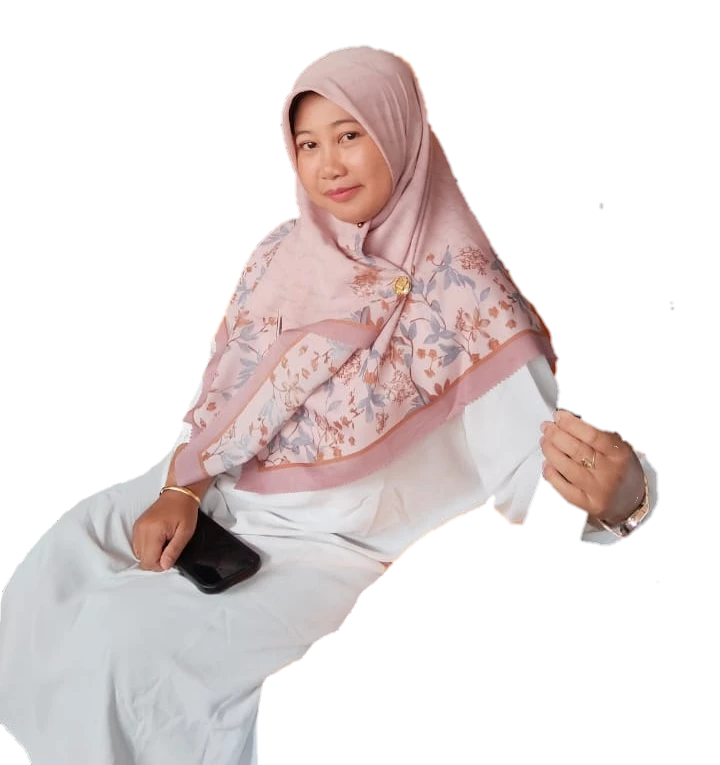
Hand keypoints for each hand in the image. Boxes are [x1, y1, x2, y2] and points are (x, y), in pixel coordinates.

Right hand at [131, 491, 198, 571]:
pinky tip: (159, 541)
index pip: (149, 562)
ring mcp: (137, 528)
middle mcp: (141, 530)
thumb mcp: (185, 533)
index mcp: (153, 531)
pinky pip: (138, 546)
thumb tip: (164, 566)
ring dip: (152, 554)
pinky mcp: (137, 527)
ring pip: (139, 554)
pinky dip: (148, 548)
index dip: (161, 565)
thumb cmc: (184, 510)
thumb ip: (174, 551)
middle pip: (142, 560)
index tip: (170, 557)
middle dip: (156, 560)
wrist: (179, 494)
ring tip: (165, 543)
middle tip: (169, 550)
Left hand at [540, 409, 644, 525]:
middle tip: (547, 427)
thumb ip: (595, 434)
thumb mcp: (617, 447)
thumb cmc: (620, 469)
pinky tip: (547, 463)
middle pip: (575, 449)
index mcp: (619, 454)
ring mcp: (597, 490)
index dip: (571, 424)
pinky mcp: (586, 504)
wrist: (631, 500)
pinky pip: (562, 488)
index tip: (558, 416)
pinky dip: (551, 473)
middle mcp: (609, 473)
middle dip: (555, 434)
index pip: (592, 435)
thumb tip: (566, 421)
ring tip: (545, 441)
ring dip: (550, 451)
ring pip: (565, 467)